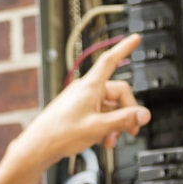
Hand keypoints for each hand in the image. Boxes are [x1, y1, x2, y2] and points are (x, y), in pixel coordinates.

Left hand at [14, 33, 150, 167]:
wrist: (39, 145)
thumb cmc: (60, 133)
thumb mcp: (99, 127)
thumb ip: (124, 120)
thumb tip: (143, 114)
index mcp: (90, 86)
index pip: (110, 61)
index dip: (124, 48)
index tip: (135, 38)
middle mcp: (87, 90)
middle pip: (118, 94)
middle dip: (126, 114)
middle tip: (131, 131)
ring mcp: (82, 100)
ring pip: (110, 107)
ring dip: (115, 124)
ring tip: (110, 141)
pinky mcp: (78, 110)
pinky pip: (100, 114)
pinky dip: (105, 126)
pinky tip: (102, 140)